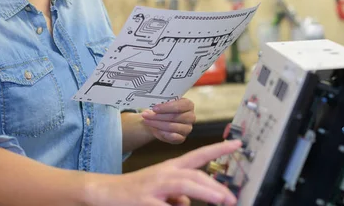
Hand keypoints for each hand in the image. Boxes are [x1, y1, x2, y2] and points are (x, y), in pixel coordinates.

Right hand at [84, 140, 241, 205]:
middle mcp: (165, 173)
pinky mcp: (144, 200)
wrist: (104, 191)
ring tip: (220, 200)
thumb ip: (177, 193)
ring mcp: (154, 186)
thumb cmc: (135, 190)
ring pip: (184, 184)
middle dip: (215, 185)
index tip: (238, 144)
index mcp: (171, 167)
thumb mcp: (160, 187)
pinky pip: (164, 205)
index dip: (219, 149)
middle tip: (231, 198)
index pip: (199, 155)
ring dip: (204, 191)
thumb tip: (189, 201)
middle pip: (195, 174)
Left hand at [141, 98, 195, 143]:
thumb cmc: (164, 109)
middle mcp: (191, 117)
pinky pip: (173, 137)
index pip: (179, 106)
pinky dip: (162, 133)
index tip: (154, 108)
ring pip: (172, 127)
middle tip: (146, 115)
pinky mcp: (182, 138)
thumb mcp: (163, 103)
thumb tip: (150, 109)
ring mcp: (187, 128)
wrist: (162, 119)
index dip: (166, 108)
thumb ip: (160, 104)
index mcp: (188, 105)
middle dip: (158, 117)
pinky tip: (154, 129)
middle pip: (174, 117)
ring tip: (147, 121)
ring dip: (157, 124)